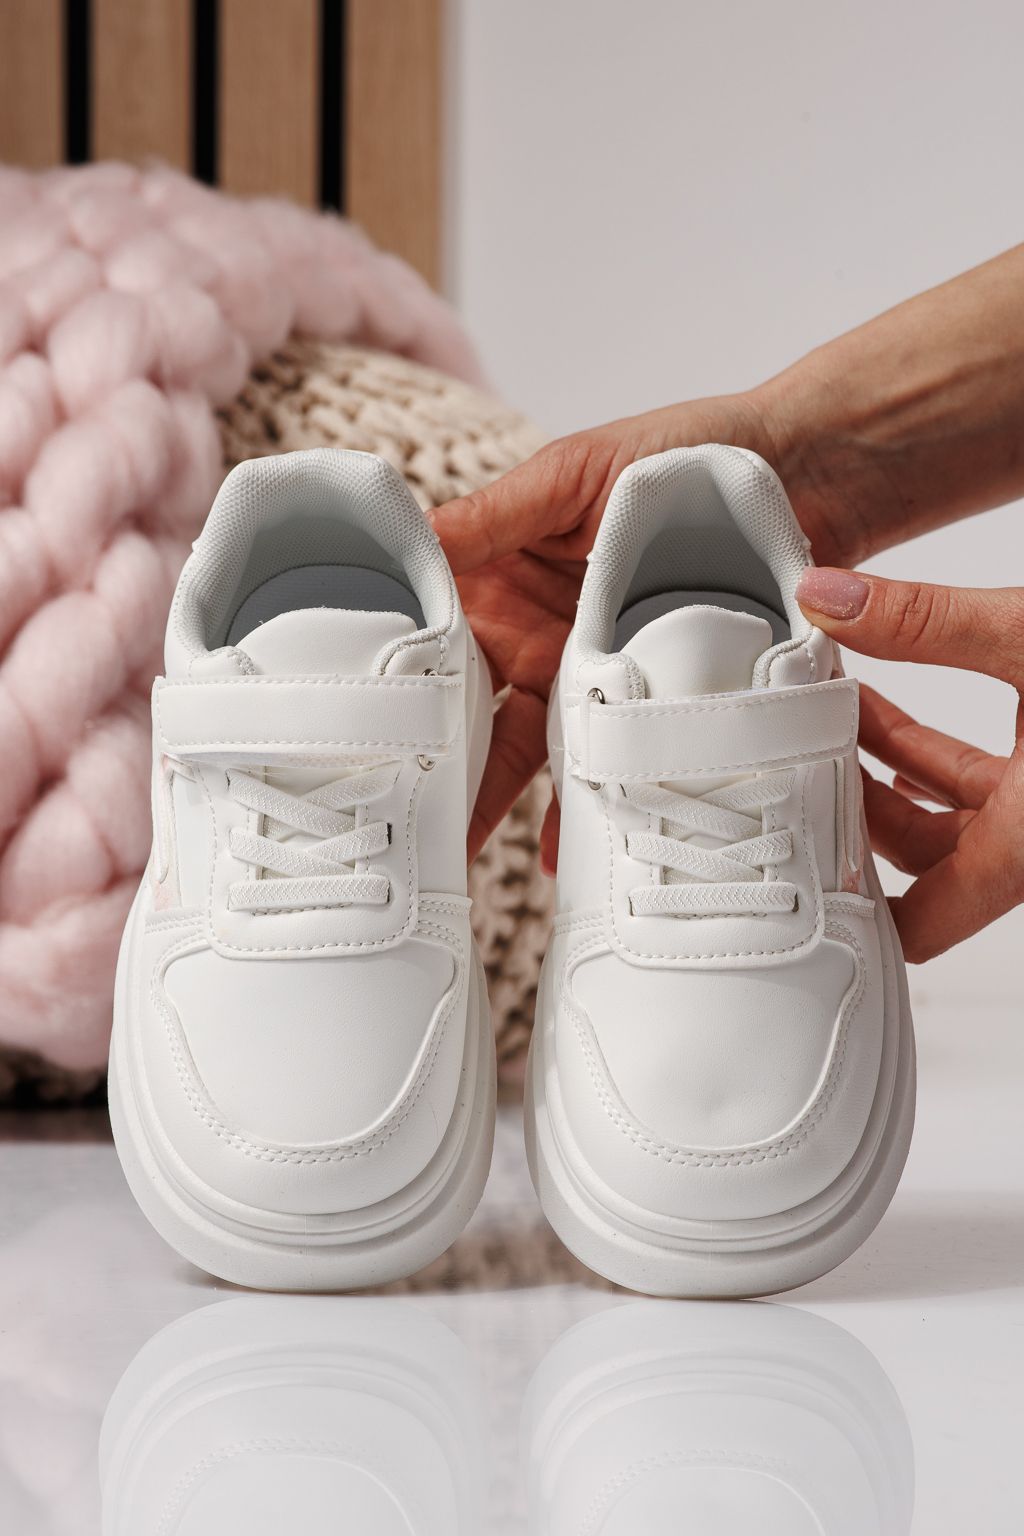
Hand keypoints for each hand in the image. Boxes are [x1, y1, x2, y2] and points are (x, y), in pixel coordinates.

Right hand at [433, 392, 800, 860]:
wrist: (803, 468)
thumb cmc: (678, 451)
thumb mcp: (574, 474)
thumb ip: (497, 515)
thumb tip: (415, 539)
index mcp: (508, 588)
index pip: (439, 650)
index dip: (403, 693)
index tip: (366, 742)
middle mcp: (546, 643)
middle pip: (480, 721)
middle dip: (444, 776)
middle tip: (403, 828)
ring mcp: (607, 679)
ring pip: (546, 756)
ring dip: (508, 806)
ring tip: (467, 857)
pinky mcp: (666, 704)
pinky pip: (626, 764)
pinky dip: (601, 808)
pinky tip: (576, 852)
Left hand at [796, 567, 1023, 961]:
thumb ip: (925, 622)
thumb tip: (830, 595)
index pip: (927, 923)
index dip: (855, 907)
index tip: (791, 875)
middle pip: (919, 855)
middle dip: (853, 801)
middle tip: (794, 750)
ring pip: (945, 815)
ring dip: (882, 766)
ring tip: (825, 707)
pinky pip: (978, 784)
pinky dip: (925, 753)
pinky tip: (882, 702)